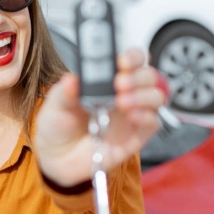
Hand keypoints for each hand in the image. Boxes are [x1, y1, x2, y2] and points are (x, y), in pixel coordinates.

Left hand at [35, 49, 164, 186]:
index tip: (122, 61)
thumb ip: (65, 91)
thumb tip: (72, 79)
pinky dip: (146, 116)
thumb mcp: (56, 104)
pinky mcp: (136, 136)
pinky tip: (131, 115)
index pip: (133, 60)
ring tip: (122, 101)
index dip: (133, 57)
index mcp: (109, 79)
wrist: (58, 157)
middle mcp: (125, 94)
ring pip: (156, 97)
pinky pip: (153, 123)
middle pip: (149, 75)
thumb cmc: (60, 125)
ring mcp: (132, 115)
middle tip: (120, 82)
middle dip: (138, 76)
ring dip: (144, 95)